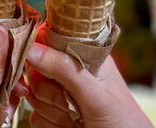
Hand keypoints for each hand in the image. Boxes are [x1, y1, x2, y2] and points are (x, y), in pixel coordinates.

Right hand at [26, 44, 153, 127]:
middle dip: (48, 88)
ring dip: (50, 109)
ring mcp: (61, 94)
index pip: (52, 37)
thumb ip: (64, 69)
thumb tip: (31, 48)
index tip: (35, 58)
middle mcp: (71, 71)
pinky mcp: (53, 116)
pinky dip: (48, 124)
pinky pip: (34, 115)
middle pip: (37, 67)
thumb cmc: (123, 121)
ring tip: (75, 119)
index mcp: (85, 54)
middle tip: (68, 101)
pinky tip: (68, 127)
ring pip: (33, 93)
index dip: (39, 46)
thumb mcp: (96, 93)